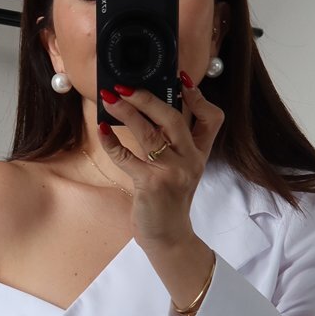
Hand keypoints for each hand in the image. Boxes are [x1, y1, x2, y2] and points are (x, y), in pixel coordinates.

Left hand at [97, 73, 223, 244]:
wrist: (168, 237)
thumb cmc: (168, 200)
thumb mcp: (181, 170)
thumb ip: (173, 143)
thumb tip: (147, 109)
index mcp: (199, 153)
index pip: (211, 119)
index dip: (199, 97)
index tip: (182, 78)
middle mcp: (190, 160)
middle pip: (174, 119)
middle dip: (148, 98)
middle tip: (125, 86)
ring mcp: (172, 173)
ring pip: (149, 134)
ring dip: (127, 113)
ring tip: (109, 99)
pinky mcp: (151, 185)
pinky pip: (127, 157)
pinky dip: (112, 142)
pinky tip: (102, 130)